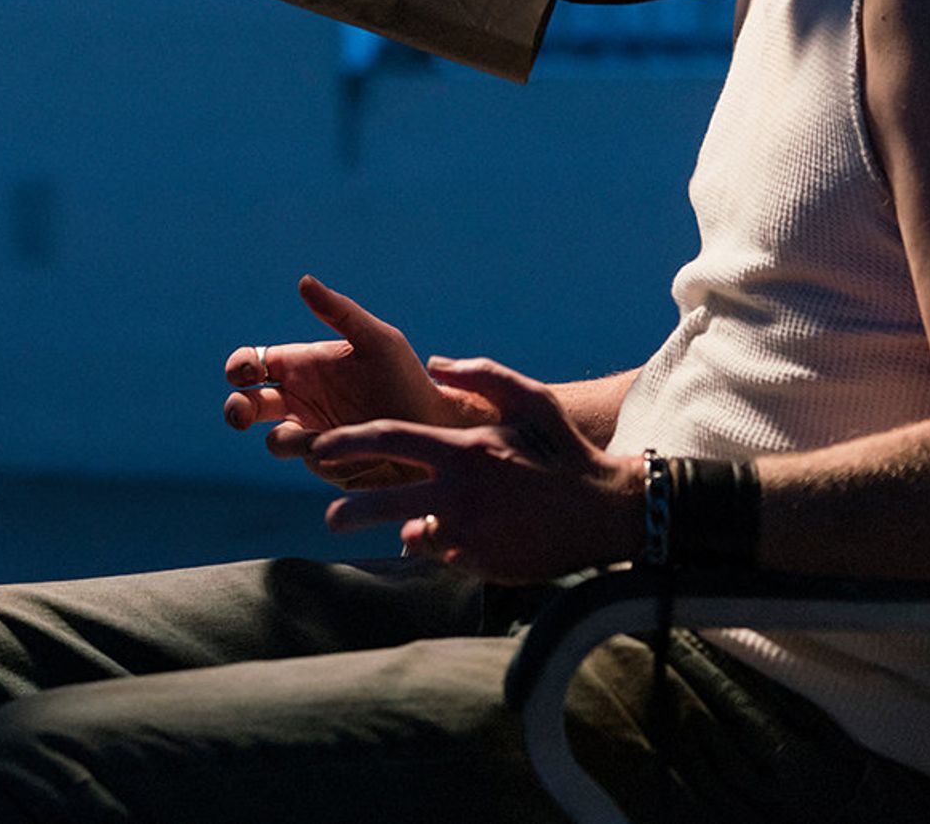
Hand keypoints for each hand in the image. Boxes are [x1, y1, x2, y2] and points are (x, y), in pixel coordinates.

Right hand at [223, 276, 495, 488]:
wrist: (436, 426)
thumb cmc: (407, 377)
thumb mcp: (377, 340)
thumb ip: (340, 313)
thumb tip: (305, 281)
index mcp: (303, 365)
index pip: (253, 364)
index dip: (240, 367)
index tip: (246, 373)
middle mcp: (300, 400)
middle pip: (246, 405)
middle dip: (236, 409)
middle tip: (241, 414)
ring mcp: (311, 434)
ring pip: (277, 441)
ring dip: (292, 440)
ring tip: (325, 439)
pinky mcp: (329, 465)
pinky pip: (314, 465)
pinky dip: (334, 458)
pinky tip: (367, 453)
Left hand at [309, 356, 641, 582]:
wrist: (607, 513)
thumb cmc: (563, 451)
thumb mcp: (531, 399)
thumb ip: (482, 374)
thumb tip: (434, 363)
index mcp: (463, 450)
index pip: (386, 440)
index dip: (345, 443)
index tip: (321, 449)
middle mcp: (459, 495)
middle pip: (381, 504)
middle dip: (348, 512)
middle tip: (333, 517)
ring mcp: (469, 535)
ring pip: (413, 535)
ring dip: (406, 530)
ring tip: (412, 528)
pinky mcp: (481, 566)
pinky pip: (446, 556)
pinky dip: (446, 547)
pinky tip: (467, 536)